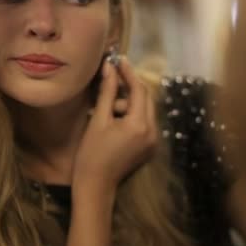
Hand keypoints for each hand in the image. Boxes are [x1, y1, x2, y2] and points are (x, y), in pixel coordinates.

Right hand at [72, 57, 157, 190]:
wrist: (96, 186)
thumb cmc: (92, 154)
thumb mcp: (98, 120)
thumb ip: (107, 92)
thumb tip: (109, 67)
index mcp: (140, 124)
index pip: (139, 90)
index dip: (129, 72)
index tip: (118, 59)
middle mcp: (153, 131)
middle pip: (146, 98)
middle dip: (129, 87)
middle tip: (111, 78)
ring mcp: (153, 140)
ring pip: (145, 109)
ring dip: (129, 103)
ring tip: (107, 109)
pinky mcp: (150, 146)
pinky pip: (144, 121)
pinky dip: (132, 114)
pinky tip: (115, 117)